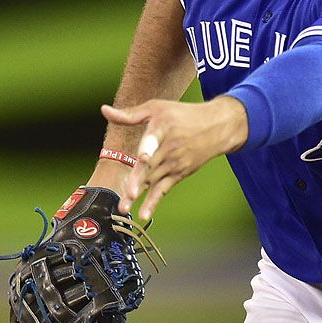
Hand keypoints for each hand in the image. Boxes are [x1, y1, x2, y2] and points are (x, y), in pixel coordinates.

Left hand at [100, 96, 247, 219]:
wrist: (217, 127)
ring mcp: (175, 163)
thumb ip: (130, 114)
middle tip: (129, 193)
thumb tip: (104, 110)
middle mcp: (169, 148)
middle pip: (150, 166)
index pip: (154, 140)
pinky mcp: (179, 174)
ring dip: (138, 195)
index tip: (143, 158)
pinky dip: (153, 202)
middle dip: (138, 180)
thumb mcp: (157, 108)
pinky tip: (144, 214)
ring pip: (152, 181)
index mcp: (162, 128)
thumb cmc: (183, 114)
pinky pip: (163, 190)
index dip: (149, 149)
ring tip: (123, 208)